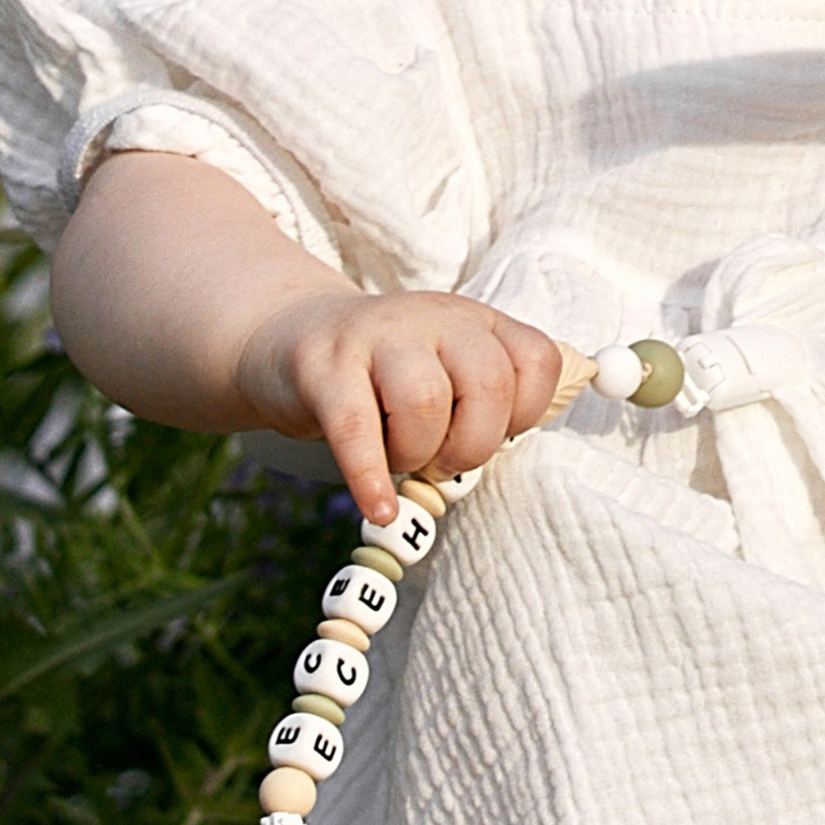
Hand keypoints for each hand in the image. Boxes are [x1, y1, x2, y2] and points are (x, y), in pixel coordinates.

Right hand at [231, 286, 563, 520]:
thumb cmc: (383, 378)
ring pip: (425, 401)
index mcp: (476, 322)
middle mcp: (434, 317)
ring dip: (417, 453)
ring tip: (399, 457)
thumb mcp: (446, 370)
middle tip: (442, 460)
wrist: (288, 336)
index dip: (526, 412)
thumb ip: (488, 402)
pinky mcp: (323, 366)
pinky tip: (378, 506)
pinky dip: (370, 477)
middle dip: (473, 443)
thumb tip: (516, 450)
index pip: (536, 359)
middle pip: (488, 383)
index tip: (496, 434)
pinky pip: (355, 428)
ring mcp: (376, 336)